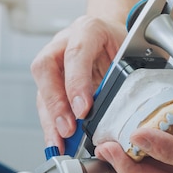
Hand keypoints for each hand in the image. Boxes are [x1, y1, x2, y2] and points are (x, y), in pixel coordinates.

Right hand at [31, 16, 125, 151]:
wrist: (112, 36)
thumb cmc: (123, 43)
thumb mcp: (130, 53)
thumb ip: (123, 75)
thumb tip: (119, 109)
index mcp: (87, 30)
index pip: (76, 53)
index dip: (76, 82)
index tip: (82, 109)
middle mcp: (63, 43)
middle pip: (46, 69)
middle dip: (56, 103)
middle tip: (67, 129)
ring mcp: (53, 61)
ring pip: (42, 89)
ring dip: (50, 119)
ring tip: (59, 143)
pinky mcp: (49, 80)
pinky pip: (45, 103)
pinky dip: (51, 124)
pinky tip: (56, 141)